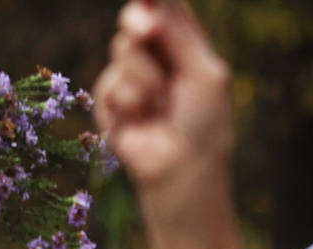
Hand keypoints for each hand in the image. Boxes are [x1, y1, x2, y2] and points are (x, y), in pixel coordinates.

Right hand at [93, 1, 232, 191]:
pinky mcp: (111, 102)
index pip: (168, 8)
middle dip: (140, 23)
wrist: (179, 168)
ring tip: (158, 103)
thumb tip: (149, 8)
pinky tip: (140, 120)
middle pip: (137, 20)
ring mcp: (131, 78)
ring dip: (143, 77)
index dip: (155, 0)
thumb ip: (178, 36)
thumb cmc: (203, 122)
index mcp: (185, 44)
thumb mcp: (203, 72)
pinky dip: (127, 102)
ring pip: (122, 51)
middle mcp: (157, 56)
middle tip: (146, 30)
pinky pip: (109, 85)